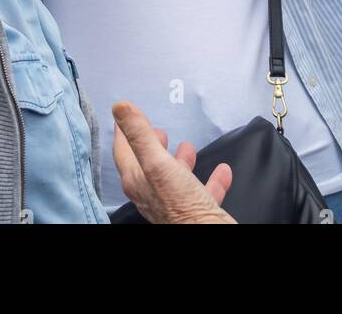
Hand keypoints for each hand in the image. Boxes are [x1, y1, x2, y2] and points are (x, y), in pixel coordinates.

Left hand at [112, 101, 235, 224]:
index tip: (125, 114)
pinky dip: (211, 179)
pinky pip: (205, 190)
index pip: (124, 151)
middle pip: (149, 165)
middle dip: (153, 145)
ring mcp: (175, 203)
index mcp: (138, 181)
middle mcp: (154, 193)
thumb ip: (139, 135)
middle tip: (158, 130)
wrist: (207, 234)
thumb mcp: (157, 162)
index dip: (124, 131)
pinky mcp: (197, 209)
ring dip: (180, 161)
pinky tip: (222, 170)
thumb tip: (119, 107)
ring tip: (187, 146)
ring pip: (176, 178)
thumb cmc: (179, 203)